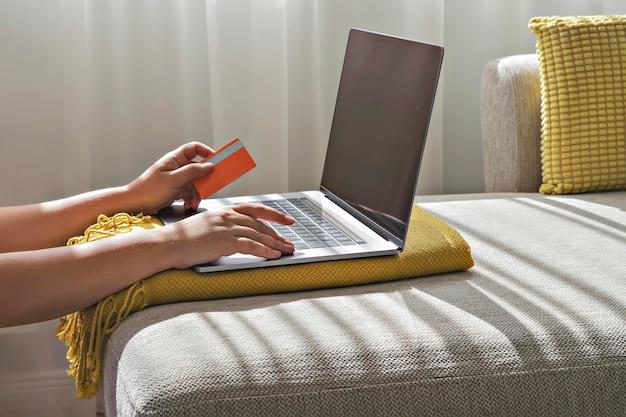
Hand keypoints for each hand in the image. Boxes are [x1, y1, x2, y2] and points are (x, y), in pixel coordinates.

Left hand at [127, 142, 214, 213]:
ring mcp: (177, 178)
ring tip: (194, 202)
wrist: (135, 204)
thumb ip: (192, 171)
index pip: (194, 148)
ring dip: (197, 193)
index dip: (206, 152)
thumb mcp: (174, 179)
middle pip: (198, 168)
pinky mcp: (176, 189)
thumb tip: (209, 165)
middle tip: (209, 186)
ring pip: (195, 182)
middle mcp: (177, 167)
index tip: (216, 160)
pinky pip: (189, 192)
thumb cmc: (149, 189)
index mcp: (175, 159)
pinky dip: (191, 198)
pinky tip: (189, 204)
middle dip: (204, 180)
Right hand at [166, 203, 295, 267]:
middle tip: (289, 243)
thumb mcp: (207, 226)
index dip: (274, 215)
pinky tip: (273, 256)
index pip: (255, 210)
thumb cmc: (183, 238)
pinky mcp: (225, 241)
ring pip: (258, 235)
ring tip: (286, 251)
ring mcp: (227, 228)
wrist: (168, 244)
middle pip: (260, 224)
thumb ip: (224, 228)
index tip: (288, 220)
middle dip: (278, 235)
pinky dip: (265, 251)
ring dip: (275, 245)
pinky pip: (251, 246)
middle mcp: (228, 216)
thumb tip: (237, 237)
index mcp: (224, 211)